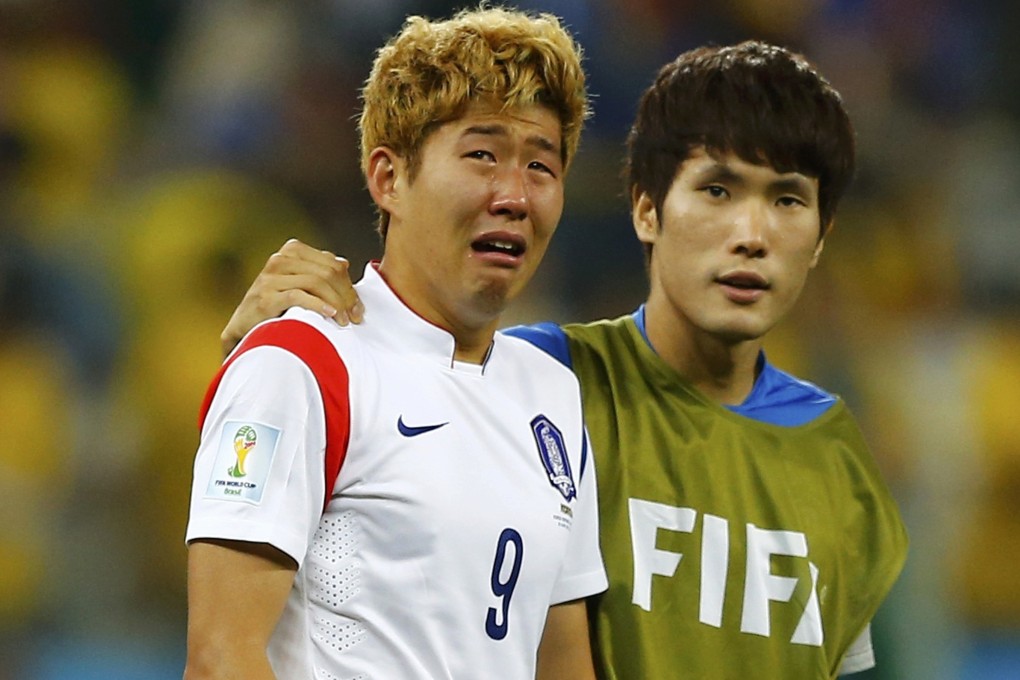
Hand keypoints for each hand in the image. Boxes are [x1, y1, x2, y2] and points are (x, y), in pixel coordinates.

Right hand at [220, 238, 363, 355]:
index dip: (350, 286)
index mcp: (292, 251)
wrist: (244, 330)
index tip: (358, 308)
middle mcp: (280, 259)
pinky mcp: (265, 296)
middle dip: (346, 296)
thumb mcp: (300, 285)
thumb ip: (320, 272)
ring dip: (336, 304)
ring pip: (316, 283)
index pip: (333, 264)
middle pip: (328, 272)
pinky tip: (330, 314)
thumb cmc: (277, 308)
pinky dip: (318, 305)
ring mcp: (270, 277)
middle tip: (355, 317)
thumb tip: (344, 263)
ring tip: (344, 321)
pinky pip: (299, 296)